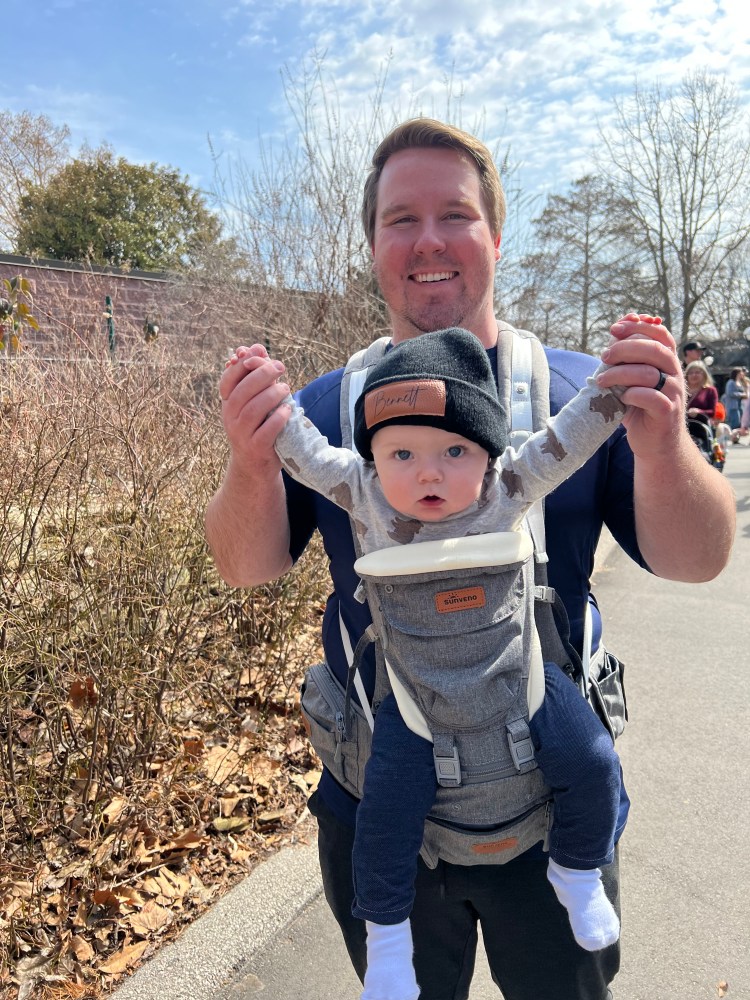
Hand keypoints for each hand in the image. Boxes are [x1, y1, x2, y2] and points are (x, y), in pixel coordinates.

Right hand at [219, 344, 291, 473]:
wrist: (254, 463)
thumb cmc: (257, 425)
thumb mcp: (252, 400)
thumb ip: (255, 375)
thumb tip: (258, 347)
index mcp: (227, 403)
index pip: (228, 379)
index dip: (243, 364)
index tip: (261, 354)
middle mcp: (230, 418)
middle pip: (242, 392)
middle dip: (262, 375)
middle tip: (280, 367)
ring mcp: (241, 434)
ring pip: (253, 409)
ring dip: (272, 395)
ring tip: (285, 388)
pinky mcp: (256, 448)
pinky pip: (267, 430)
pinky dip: (279, 417)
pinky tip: (288, 409)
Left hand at [595, 313, 684, 458]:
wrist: (655, 444)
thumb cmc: (639, 408)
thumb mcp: (631, 380)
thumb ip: (626, 358)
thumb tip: (615, 333)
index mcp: (667, 361)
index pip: (659, 334)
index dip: (638, 326)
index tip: (614, 329)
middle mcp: (675, 373)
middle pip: (654, 349)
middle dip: (624, 348)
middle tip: (604, 357)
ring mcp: (673, 393)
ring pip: (648, 373)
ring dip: (619, 373)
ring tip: (601, 380)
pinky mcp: (667, 412)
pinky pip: (650, 397)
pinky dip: (631, 394)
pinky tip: (620, 398)